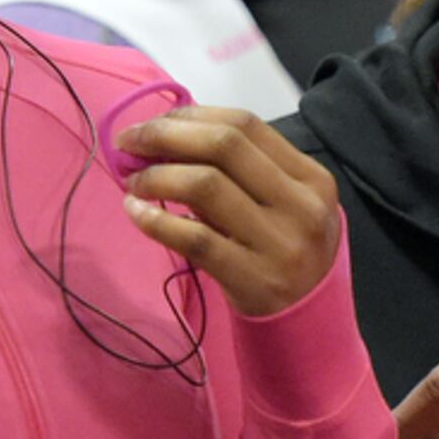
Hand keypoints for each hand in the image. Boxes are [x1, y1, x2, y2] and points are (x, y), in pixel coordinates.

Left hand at [119, 106, 345, 317]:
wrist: (307, 321)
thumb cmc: (284, 250)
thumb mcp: (282, 204)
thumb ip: (241, 171)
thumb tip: (165, 136)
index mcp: (311, 177)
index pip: (245, 124)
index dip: (191, 116)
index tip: (153, 122)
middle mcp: (301, 205)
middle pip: (224, 145)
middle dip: (166, 136)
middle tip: (128, 142)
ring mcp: (279, 243)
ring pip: (206, 185)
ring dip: (157, 176)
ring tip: (133, 181)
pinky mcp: (253, 278)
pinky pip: (194, 239)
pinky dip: (156, 221)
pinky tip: (134, 212)